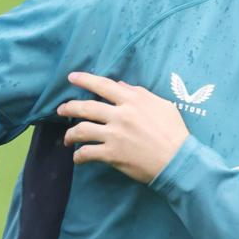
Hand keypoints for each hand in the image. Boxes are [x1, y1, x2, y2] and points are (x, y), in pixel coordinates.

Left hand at [56, 72, 188, 183]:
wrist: (178, 160)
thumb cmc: (174, 132)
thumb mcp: (162, 105)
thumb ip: (140, 93)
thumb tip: (122, 85)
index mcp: (132, 100)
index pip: (103, 85)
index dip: (85, 80)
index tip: (71, 77)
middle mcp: (120, 115)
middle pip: (85, 108)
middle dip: (68, 108)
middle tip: (60, 110)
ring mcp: (114, 135)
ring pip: (81, 130)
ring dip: (70, 135)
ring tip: (67, 139)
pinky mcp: (112, 154)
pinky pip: (87, 153)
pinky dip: (78, 156)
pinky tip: (77, 158)